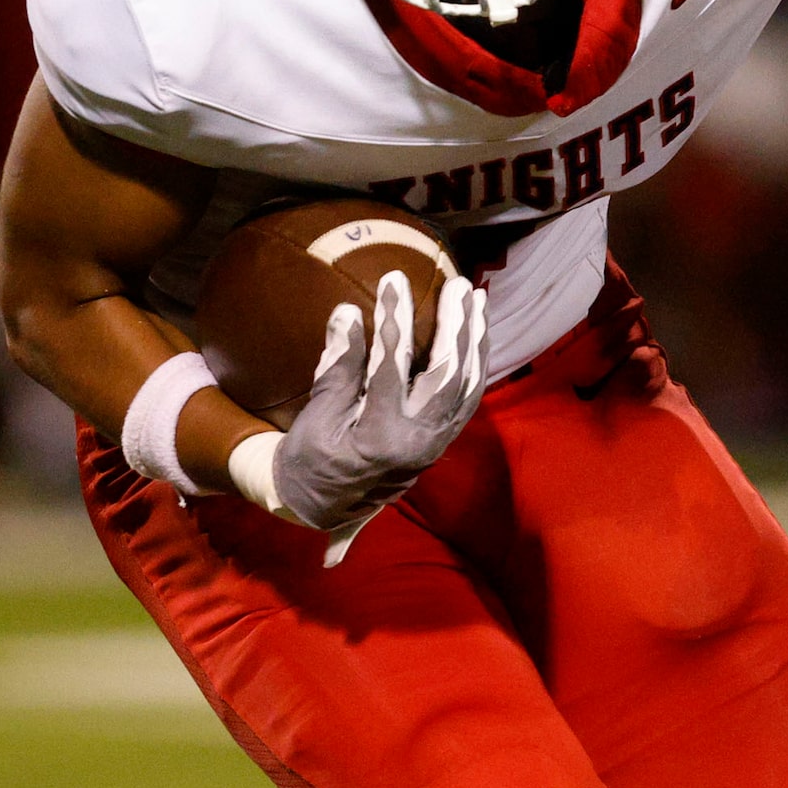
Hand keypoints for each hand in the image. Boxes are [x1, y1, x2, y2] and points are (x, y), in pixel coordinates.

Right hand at [271, 270, 488, 563]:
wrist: (322, 507)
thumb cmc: (310, 457)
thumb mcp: (317, 414)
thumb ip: (338, 366)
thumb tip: (347, 312)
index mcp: (380, 437)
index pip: (393, 367)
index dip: (395, 319)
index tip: (394, 280)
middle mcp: (418, 443)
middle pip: (449, 375)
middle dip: (456, 325)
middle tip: (458, 285)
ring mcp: (435, 445)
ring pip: (469, 386)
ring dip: (476, 339)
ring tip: (477, 299)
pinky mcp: (441, 442)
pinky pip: (469, 398)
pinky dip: (475, 364)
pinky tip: (476, 334)